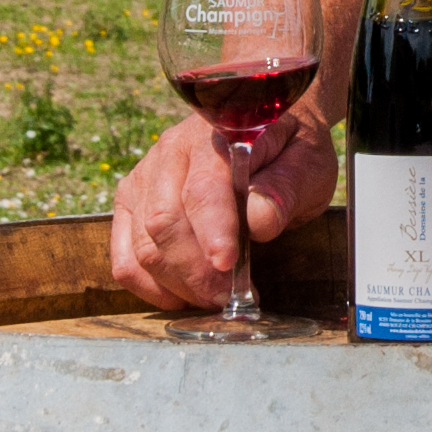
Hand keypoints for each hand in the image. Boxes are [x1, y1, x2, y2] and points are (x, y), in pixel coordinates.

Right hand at [108, 101, 334, 310]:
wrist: (268, 132)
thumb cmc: (291, 151)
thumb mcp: (306, 164)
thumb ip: (284, 188)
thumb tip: (257, 220)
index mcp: (216, 136)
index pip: (204, 188)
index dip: (213, 230)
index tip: (227, 264)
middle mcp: (170, 152)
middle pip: (165, 221)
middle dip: (195, 271)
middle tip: (229, 298)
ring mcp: (145, 178)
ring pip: (143, 244)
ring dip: (177, 283)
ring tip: (213, 299)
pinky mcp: (132, 202)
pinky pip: (124, 256)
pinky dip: (148, 285)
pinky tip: (181, 295)